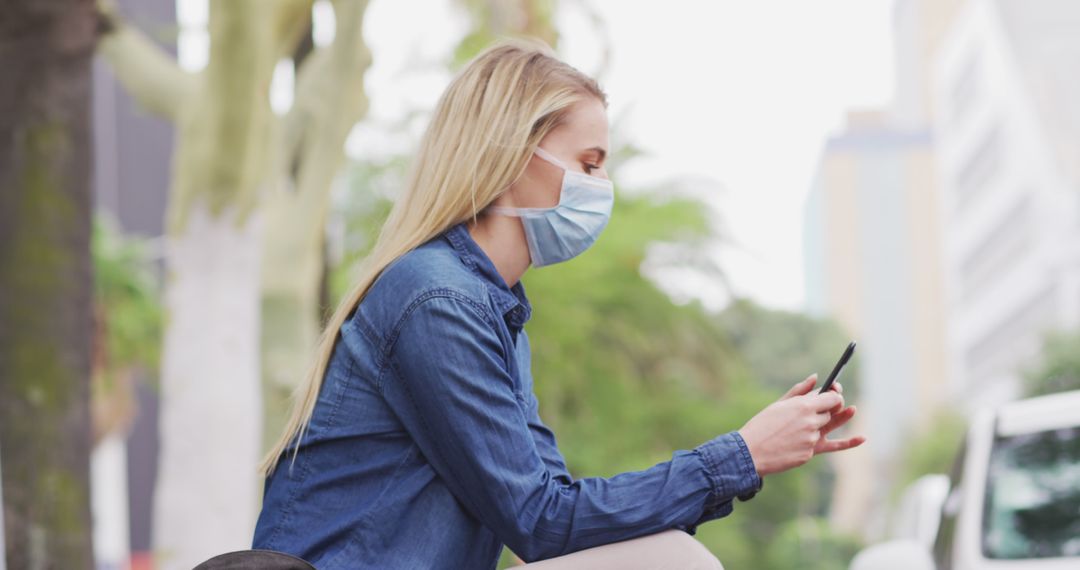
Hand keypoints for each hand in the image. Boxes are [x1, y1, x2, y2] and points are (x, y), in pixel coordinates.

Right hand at [738, 375, 864, 476]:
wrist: (750, 452)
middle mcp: (812, 422)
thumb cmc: (761, 425)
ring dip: (823, 423)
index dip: (836, 394)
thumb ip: (800, 391)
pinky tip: (862, 438)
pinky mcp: (810, 454)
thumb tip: (816, 378)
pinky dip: (844, 442)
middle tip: (823, 405)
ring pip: (825, 428)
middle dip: (828, 409)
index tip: (835, 391)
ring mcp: (812, 439)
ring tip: (850, 411)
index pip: (832, 398)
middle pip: (831, 413)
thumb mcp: (779, 404)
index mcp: (804, 406)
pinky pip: (823, 445)